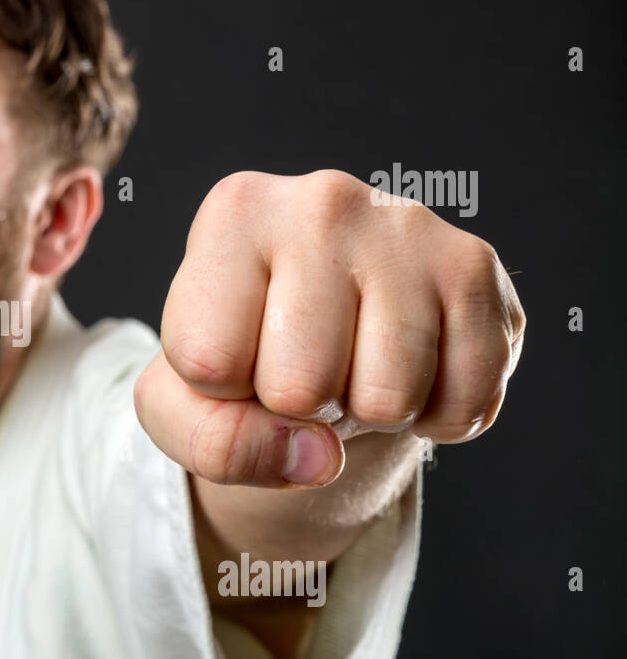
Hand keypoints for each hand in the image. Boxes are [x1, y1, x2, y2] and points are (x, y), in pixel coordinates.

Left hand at [134, 169, 525, 487]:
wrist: (332, 328)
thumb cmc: (243, 356)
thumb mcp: (185, 403)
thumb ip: (213, 443)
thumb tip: (319, 458)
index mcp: (233, 215)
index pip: (210, 364)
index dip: (221, 392)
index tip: (235, 351)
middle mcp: (321, 200)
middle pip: (300, 387)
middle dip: (299, 407)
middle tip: (303, 363)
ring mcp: (408, 227)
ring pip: (387, 399)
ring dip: (368, 414)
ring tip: (353, 360)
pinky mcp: (474, 268)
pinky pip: (463, 402)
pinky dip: (434, 417)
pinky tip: (412, 367)